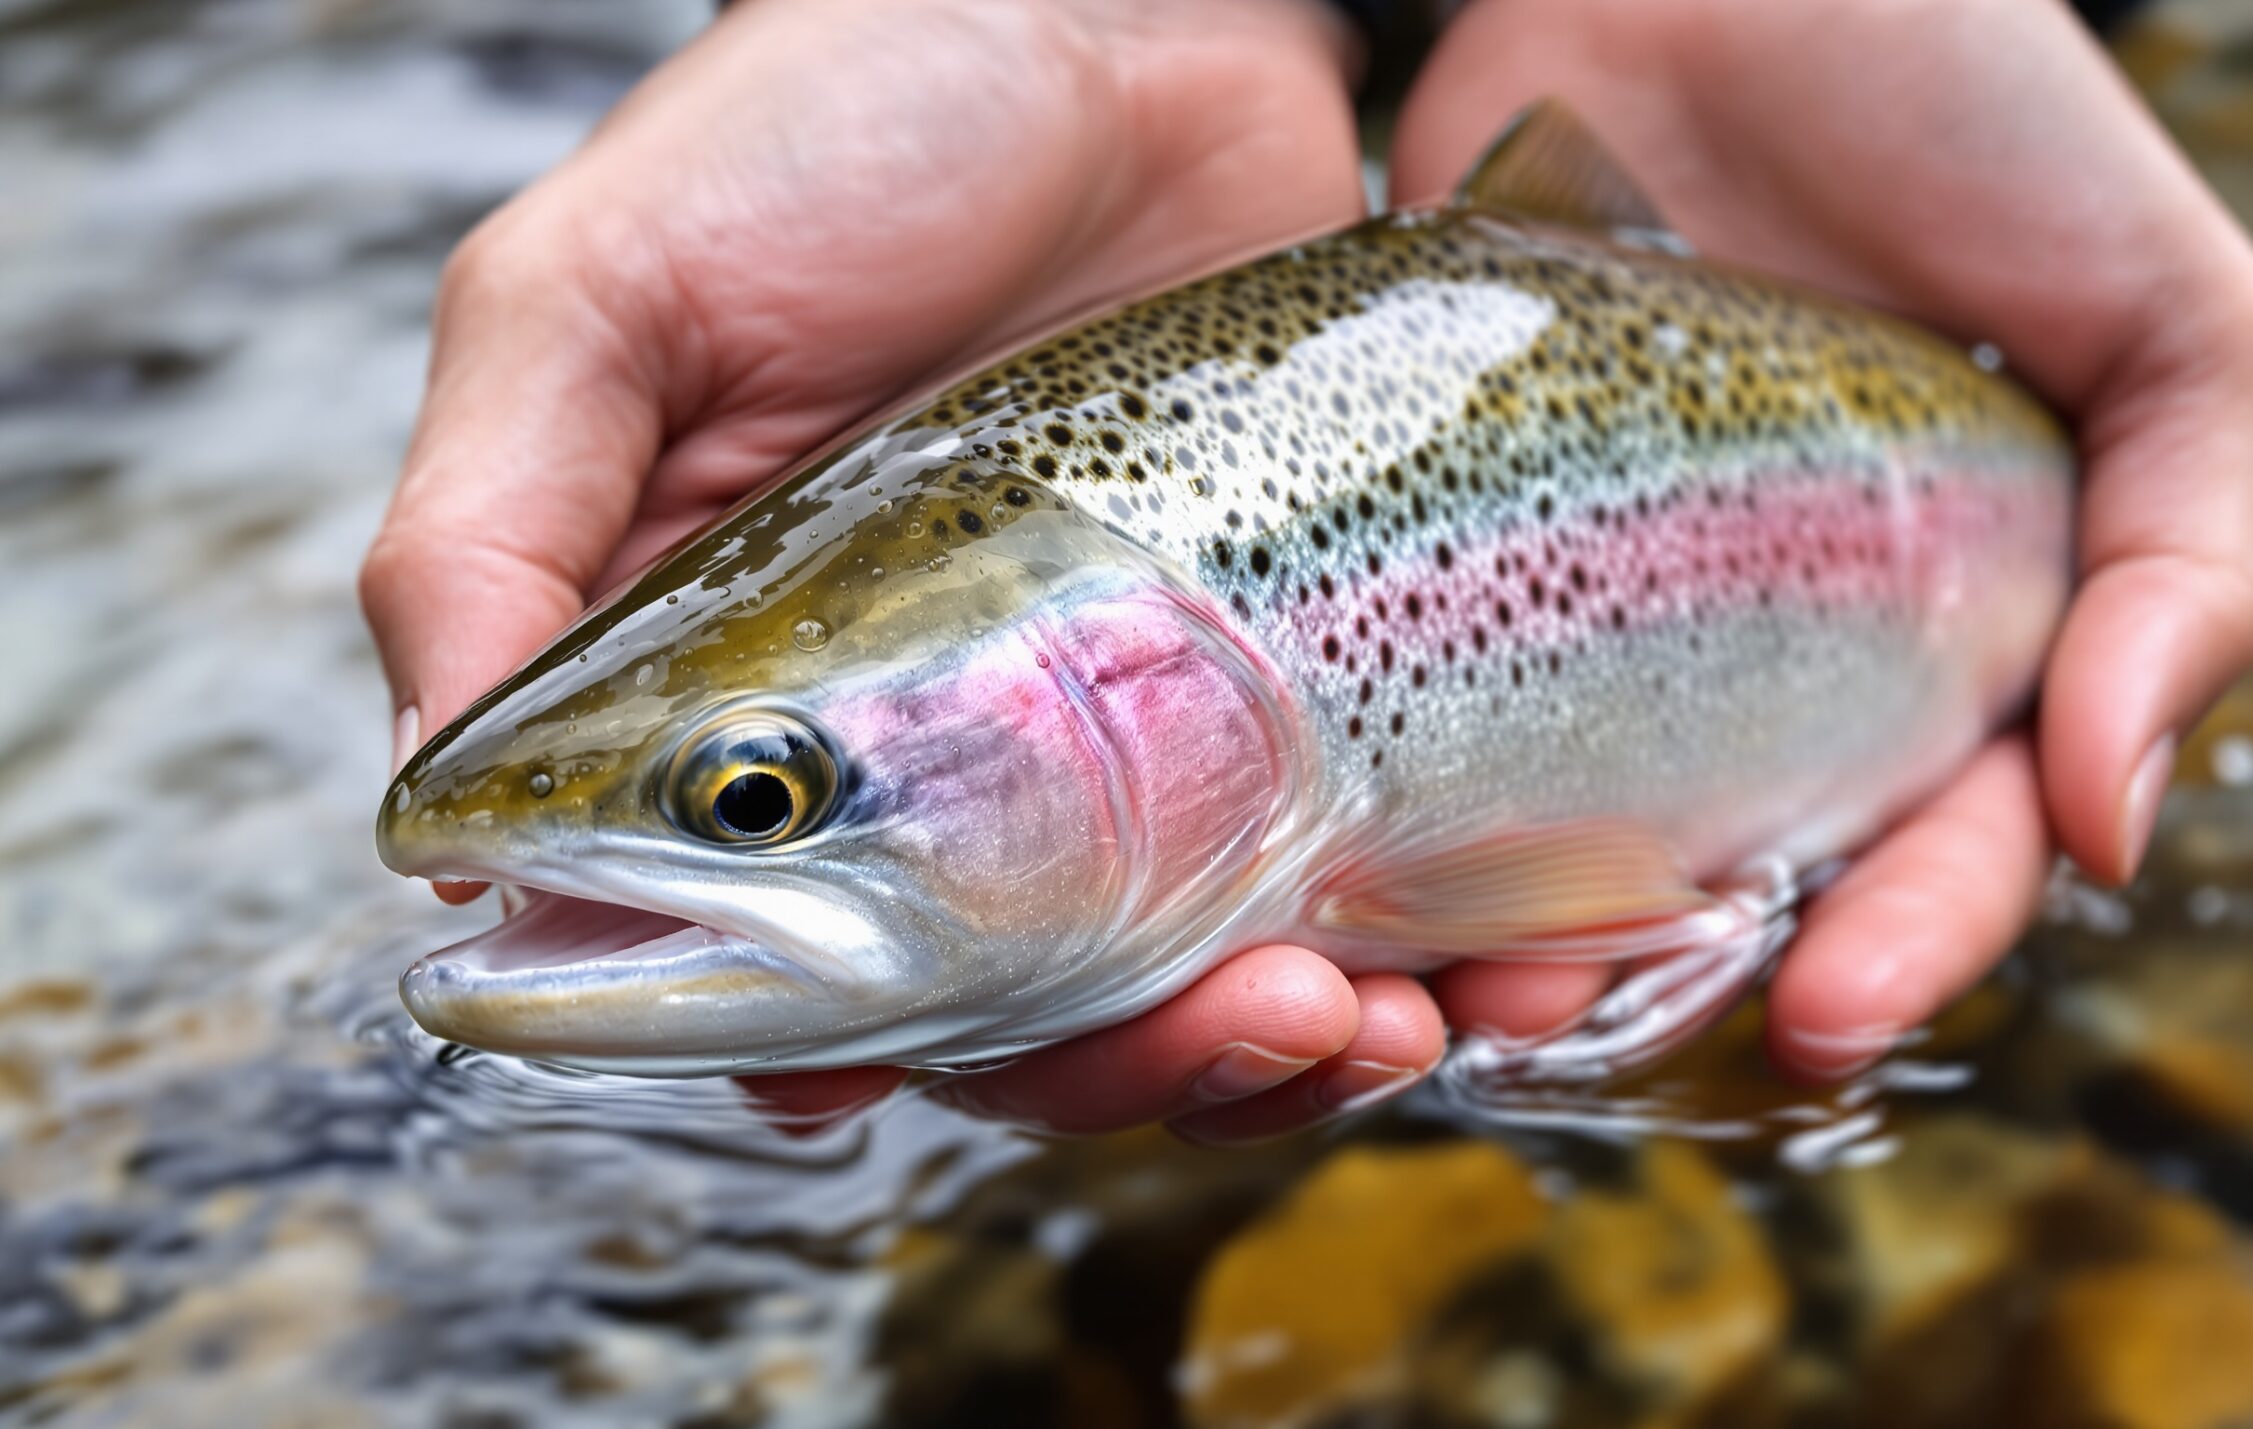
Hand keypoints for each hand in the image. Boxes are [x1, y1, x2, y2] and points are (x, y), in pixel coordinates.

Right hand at [363, 0, 1448, 1138]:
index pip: (770, 961)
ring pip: (1200, 975)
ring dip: (1285, 1047)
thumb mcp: (599, 302)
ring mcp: (1139, 731)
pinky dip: (1437, 961)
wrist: (1123, 6)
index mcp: (752, 707)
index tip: (893, 1080)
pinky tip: (1493, 978)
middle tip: (1247, 1026)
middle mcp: (947, 753)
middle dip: (1126, 1068)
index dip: (839, 1057)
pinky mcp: (1301, 680)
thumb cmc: (832, 124)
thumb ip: (488, 538)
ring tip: (1371, 1019)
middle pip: (1021, 1016)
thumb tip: (432, 839)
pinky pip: (1362, 869)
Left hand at [1388, 0, 2252, 1081]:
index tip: (1831, 1010)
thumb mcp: (2172, 325)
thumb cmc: (1975, 107)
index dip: (1909, 940)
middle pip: (1746, 869)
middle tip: (1589, 1033)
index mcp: (1961, 633)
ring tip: (1459, 996)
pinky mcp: (1459, 522)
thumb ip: (2185, 567)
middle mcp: (1787, 645)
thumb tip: (2119, 833)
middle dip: (1681, 978)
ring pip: (1574, 814)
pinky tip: (1355, 859)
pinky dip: (1403, 782)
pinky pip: (1429, 680)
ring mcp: (1616, 593)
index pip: (1947, 839)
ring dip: (1518, 929)